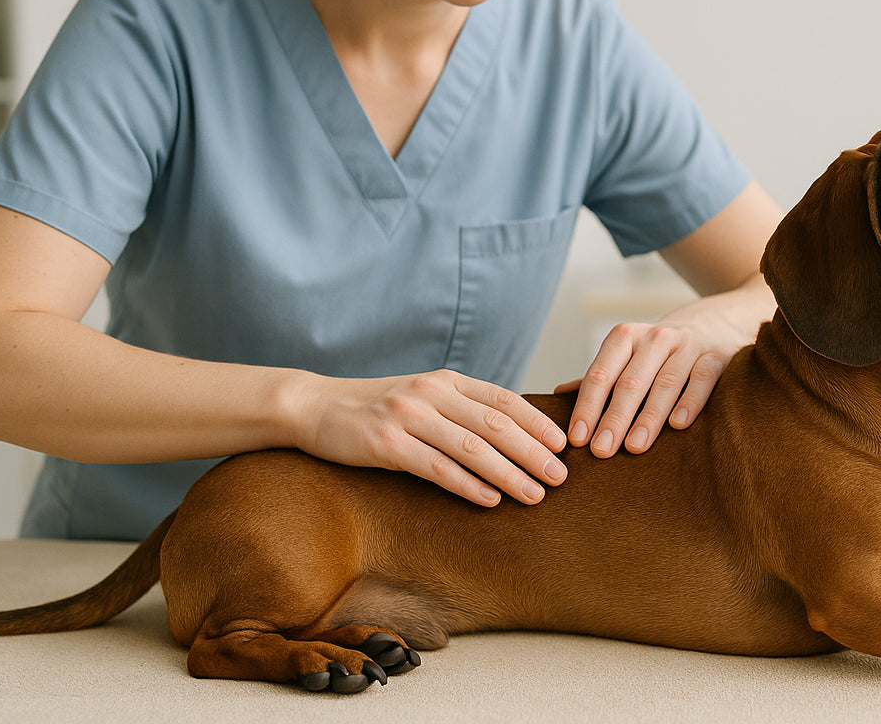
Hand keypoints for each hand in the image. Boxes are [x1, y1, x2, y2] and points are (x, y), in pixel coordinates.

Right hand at [291, 370, 568, 506]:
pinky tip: (490, 499)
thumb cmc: (378, 408)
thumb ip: (462, 409)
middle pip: (495, 425)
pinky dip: (468, 485)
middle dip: (533, 452)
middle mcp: (432, 393)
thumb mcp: (424, 397)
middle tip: (562, 477)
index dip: (537, 422)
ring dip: (509, 473)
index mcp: (447, 380)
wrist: (316, 407)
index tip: (563, 445)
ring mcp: (408, 417)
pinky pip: (436, 467)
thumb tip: (515, 436)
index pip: (504, 400)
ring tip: (535, 494)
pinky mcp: (386, 444)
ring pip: (471, 448)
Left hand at [556, 294, 756, 456]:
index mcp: (625, 337)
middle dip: (613, 418)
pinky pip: (702, 379)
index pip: (600, 374)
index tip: (577, 439)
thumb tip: (556, 397)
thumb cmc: (658, 354)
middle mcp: (655, 337)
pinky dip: (690, 402)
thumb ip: (598, 378)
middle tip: (601, 451)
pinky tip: (678, 425)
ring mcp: (687, 345)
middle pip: (630, 382)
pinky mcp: (717, 356)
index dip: (587, 407)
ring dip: (648, 417)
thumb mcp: (626, 356)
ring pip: (665, 383)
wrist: (714, 324)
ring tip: (634, 447)